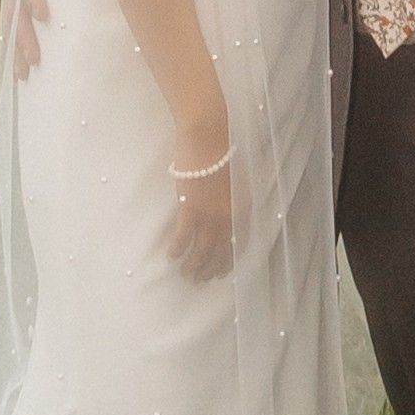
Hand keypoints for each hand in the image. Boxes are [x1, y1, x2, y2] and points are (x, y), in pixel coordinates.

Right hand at [168, 94, 234, 281]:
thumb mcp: (236, 179)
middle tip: (200, 279)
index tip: (221, 273)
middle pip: (220, 251)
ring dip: (194, 266)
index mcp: (242, 208)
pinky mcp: (190, 207)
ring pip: (202, 250)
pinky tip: (172, 256)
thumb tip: (225, 213)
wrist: (208, 134)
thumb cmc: (222, 149)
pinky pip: (184, 237)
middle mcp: (229, 216)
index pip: (238, 243)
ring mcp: (210, 214)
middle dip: (210, 269)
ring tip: (186, 274)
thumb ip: (233, 199)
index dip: (228, 261)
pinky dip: (178, 249)